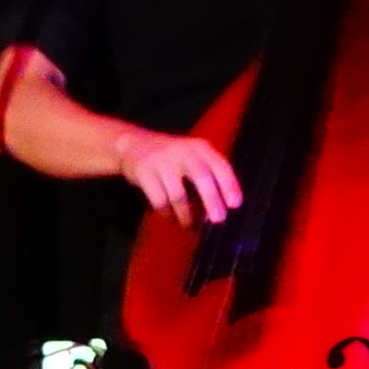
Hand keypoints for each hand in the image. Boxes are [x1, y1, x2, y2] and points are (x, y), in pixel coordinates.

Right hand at [115, 129, 242, 226]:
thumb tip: (223, 206)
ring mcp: (161, 161)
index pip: (219, 165)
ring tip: (189, 224)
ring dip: (186, 214)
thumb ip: (208, 175)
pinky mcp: (144, 172)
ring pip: (178, 194)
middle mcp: (182, 151)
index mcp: (199, 148)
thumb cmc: (170, 158)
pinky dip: (166, 212)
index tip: (235, 204)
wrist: (132, 145)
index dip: (229, 185)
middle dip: (212, 200)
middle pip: (201, 177)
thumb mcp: (192, 157)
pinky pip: (159, 200)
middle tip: (218, 220)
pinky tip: (169, 216)